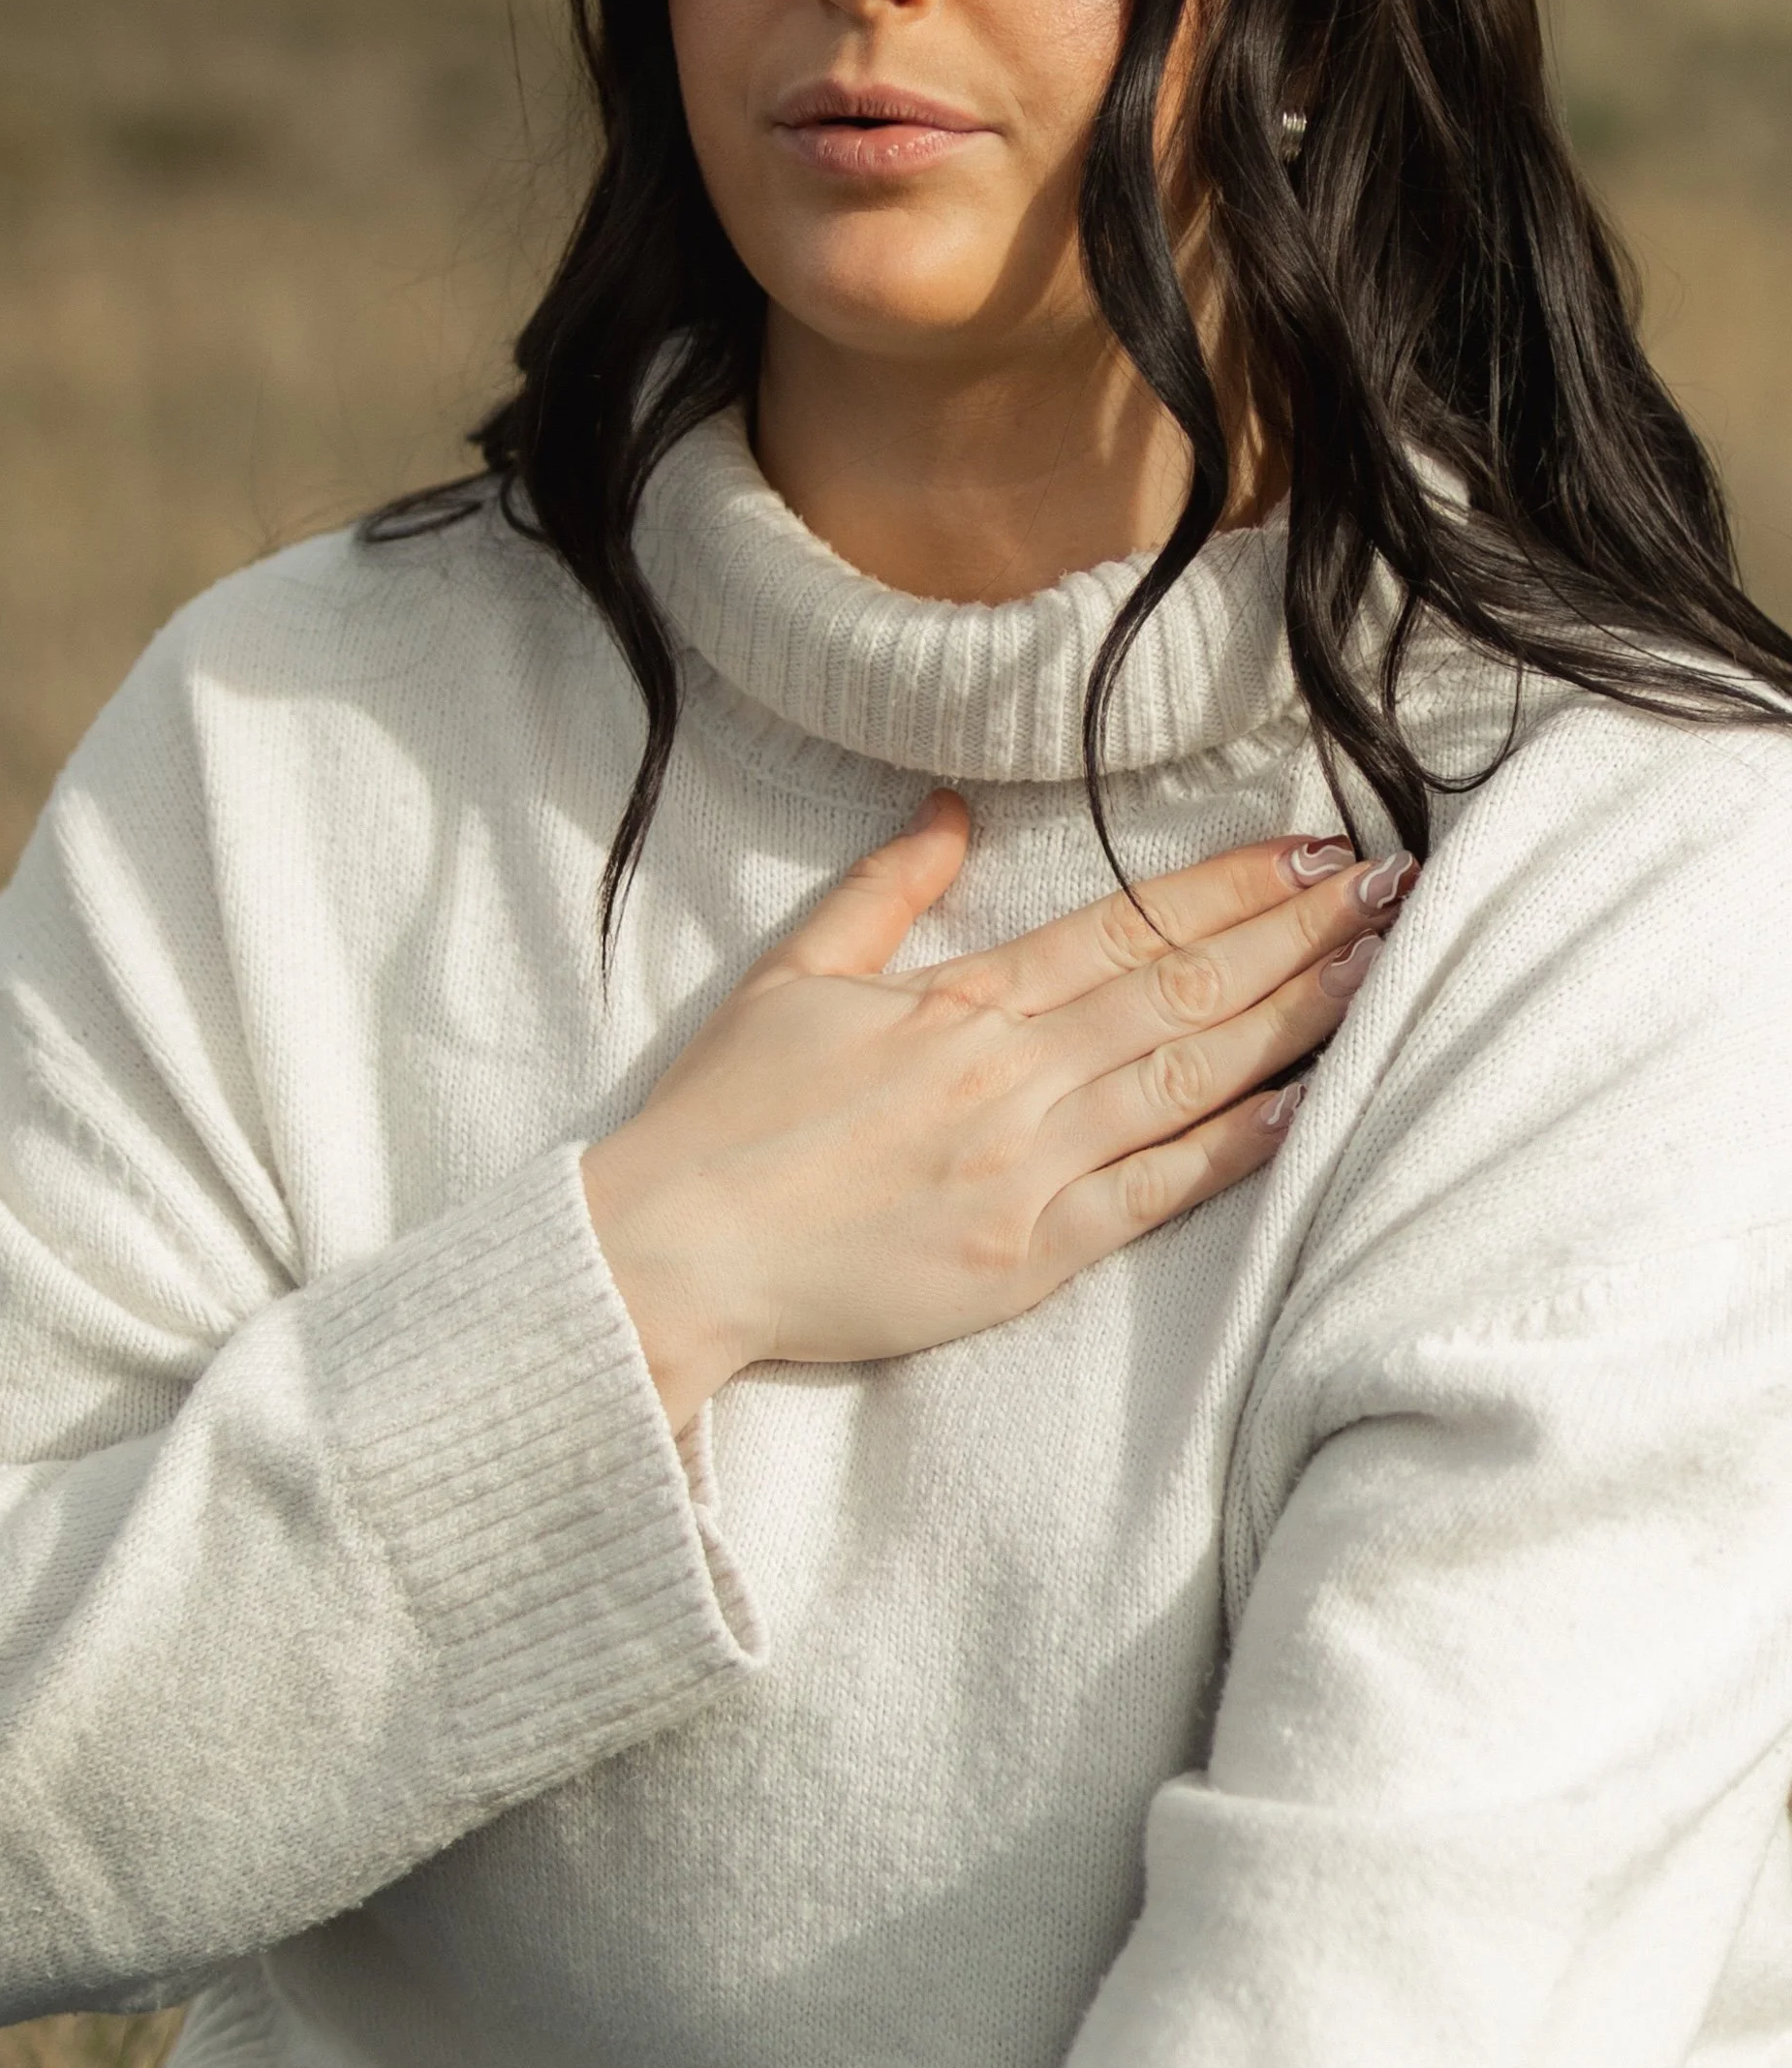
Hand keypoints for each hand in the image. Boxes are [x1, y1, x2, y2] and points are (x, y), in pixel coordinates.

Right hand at [582, 796, 1415, 1429]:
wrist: (670, 1253)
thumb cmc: (721, 1122)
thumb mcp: (790, 978)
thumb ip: (882, 893)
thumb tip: (945, 809)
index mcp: (961, 1001)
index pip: (1126, 926)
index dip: (1230, 886)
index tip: (1314, 851)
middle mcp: (1011, 1072)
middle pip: (1184, 989)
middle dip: (1299, 935)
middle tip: (1398, 892)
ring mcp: (1026, 1167)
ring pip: (1189, 1077)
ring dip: (1295, 1021)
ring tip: (1379, 974)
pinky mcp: (1026, 1257)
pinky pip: (1154, 1192)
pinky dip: (1233, 1147)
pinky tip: (1304, 1108)